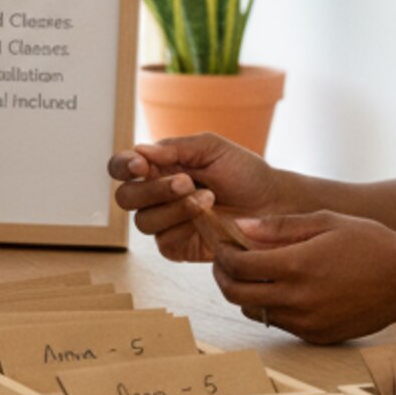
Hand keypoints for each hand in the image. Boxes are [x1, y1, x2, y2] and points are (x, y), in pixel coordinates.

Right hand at [107, 134, 282, 260]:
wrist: (273, 203)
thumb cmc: (244, 172)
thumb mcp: (212, 148)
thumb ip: (176, 147)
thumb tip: (141, 150)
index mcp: (158, 167)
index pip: (121, 167)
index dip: (123, 166)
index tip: (142, 165)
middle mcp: (155, 196)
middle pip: (125, 198)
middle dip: (152, 190)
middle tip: (186, 182)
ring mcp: (166, 223)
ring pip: (144, 222)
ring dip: (174, 209)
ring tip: (208, 199)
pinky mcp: (179, 247)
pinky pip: (164, 243)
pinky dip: (182, 229)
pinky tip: (208, 220)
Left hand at [208, 209, 395, 343]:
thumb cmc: (370, 243)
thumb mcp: (325, 222)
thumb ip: (279, 226)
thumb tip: (240, 226)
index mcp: (296, 266)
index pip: (237, 266)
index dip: (222, 254)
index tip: (222, 245)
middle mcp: (298, 299)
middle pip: (237, 294)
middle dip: (224, 276)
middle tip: (226, 261)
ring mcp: (307, 322)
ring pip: (255, 312)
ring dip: (246, 293)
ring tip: (254, 273)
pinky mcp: (318, 336)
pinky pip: (280, 324)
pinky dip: (272, 307)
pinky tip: (282, 288)